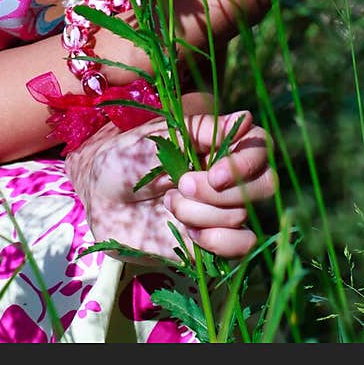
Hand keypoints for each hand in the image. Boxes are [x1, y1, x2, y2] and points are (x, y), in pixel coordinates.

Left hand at [65, 96, 275, 263]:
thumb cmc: (125, 155)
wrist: (98, 196)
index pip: (261, 146)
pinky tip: (190, 234)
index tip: (215, 173)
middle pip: (265, 184)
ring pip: (242, 215)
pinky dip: (218, 242)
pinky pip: (241, 246)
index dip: (247, 161)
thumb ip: (204, 129)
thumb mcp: (160, 134)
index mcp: (218, 145)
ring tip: (169, 204)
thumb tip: (248, 118)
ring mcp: (222, 209)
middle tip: (180, 186)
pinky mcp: (214, 241)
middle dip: (221, 192)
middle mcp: (227, 176)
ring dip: (202, 213)